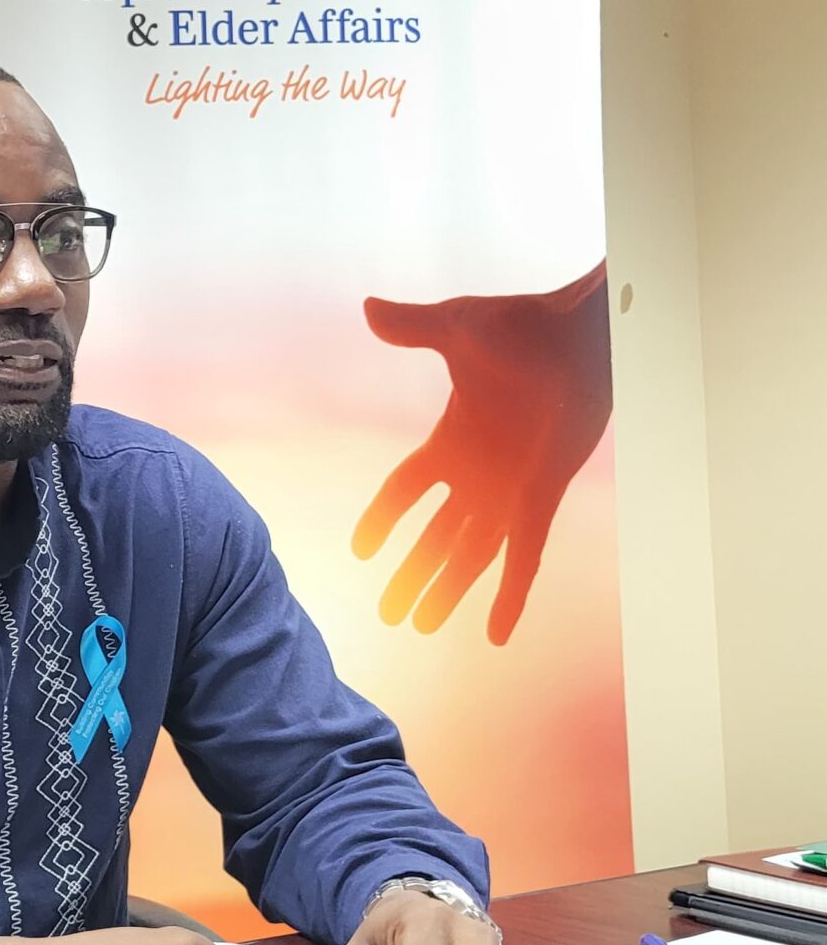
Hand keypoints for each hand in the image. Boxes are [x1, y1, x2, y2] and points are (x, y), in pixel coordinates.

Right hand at [353, 263, 612, 643]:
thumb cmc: (525, 326)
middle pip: (433, 539)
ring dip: (446, 592)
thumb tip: (367, 310)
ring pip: (469, 556)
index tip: (360, 551)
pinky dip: (509, 596)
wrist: (584, 334)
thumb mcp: (455, 327)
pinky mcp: (540, 498)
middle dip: (409, 577)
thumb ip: (411, 327)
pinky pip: (522, 558)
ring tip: (419, 626)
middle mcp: (476, 474)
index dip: (381, 520)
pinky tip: (496, 634)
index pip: (404, 491)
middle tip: (386, 615)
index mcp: (450, 438)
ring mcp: (508, 491)